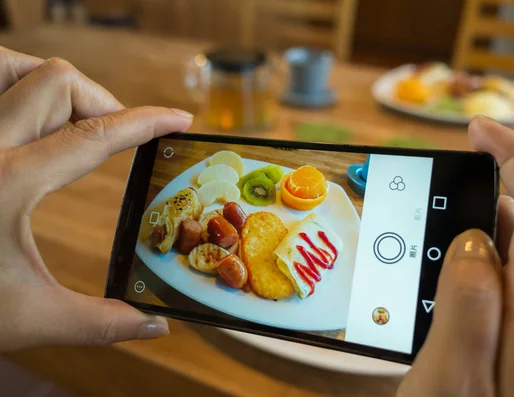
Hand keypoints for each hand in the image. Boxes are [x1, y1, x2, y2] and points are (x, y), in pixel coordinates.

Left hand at [0, 47, 193, 350]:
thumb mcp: (30, 318)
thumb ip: (100, 323)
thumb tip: (157, 326)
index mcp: (9, 185)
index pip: (95, 136)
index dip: (146, 122)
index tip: (178, 118)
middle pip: (60, 84)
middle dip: (103, 104)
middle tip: (119, 137)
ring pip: (18, 68)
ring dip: (57, 88)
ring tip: (75, 122)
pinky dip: (21, 86)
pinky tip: (31, 120)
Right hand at [398, 117, 513, 396]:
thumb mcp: (450, 385)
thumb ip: (467, 309)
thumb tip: (476, 240)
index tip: (477, 129)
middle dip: (489, 188)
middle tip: (431, 188)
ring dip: (473, 228)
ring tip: (421, 234)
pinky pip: (499, 290)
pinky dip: (468, 267)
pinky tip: (431, 283)